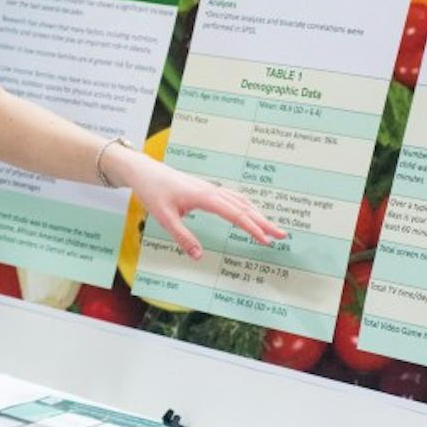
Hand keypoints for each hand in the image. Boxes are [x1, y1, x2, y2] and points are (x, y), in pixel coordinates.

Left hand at [122, 152, 285, 258]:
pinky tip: (249, 213)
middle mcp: (211, 190)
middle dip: (263, 221)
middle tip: (282, 235)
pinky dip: (246, 206)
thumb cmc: (153, 191)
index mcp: (204, 196)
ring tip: (272, 227)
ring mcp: (210, 188)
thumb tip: (198, 256)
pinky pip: (232, 197)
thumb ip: (182, 237)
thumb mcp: (164, 217)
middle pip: (243, 206)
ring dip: (257, 214)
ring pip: (240, 200)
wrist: (144, 170)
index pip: (235, 214)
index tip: (266, 240)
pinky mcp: (206, 189)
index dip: (252, 227)